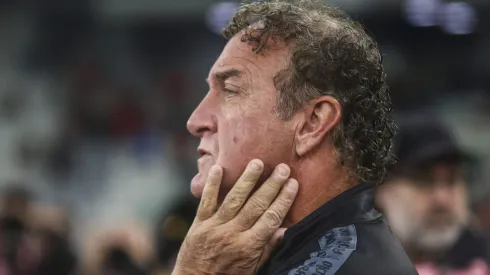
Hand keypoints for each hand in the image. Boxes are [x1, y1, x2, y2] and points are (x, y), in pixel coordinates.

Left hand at [172, 160, 298, 274]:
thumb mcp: (252, 270)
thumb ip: (267, 249)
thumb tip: (285, 230)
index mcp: (249, 246)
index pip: (271, 218)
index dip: (284, 200)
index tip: (293, 184)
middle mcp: (233, 234)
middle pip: (256, 205)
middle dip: (272, 185)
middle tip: (283, 168)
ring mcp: (215, 227)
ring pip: (234, 199)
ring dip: (247, 179)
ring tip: (258, 163)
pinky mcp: (199, 224)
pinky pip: (206, 201)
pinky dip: (212, 184)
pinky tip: (218, 168)